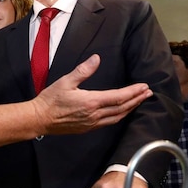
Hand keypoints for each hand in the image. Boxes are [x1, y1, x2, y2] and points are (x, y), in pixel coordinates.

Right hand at [34, 54, 151, 133]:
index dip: (133, 92)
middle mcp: (94, 115)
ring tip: (140, 101)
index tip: (144, 86)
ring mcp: (92, 123)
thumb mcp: (65, 81)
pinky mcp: (88, 128)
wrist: (39, 119)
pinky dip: (120, 116)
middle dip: (137, 100)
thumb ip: (83, 70)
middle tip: (148, 93)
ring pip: (117, 117)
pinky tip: (123, 111)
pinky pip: (109, 122)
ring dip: (130, 108)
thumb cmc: (50, 100)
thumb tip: (96, 58)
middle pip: (122, 108)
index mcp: (91, 102)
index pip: (118, 97)